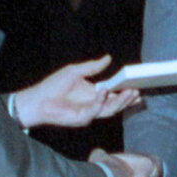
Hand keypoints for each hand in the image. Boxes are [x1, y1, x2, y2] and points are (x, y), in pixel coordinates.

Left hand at [10, 55, 139, 127]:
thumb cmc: (54, 85)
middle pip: (115, 104)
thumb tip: (108, 58)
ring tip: (129, 93)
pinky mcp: (82, 118)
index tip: (137, 87)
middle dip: (127, 99)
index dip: (125, 92)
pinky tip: (104, 92)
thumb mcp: (75, 71)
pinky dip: (101, 101)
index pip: (114, 94)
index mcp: (94, 93)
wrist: (38, 99)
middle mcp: (94, 104)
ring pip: (110, 110)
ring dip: (120, 102)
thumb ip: (93, 67)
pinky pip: (95, 110)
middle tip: (137, 91)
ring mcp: (89, 113)